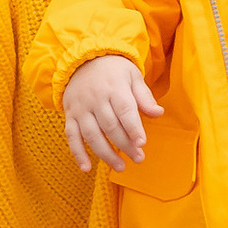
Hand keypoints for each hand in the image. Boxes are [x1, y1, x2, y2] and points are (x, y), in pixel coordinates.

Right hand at [64, 54, 159, 172]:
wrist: (82, 60)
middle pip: (110, 126)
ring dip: (105, 154)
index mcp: (114, 87)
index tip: (142, 143)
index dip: (133, 128)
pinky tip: (86, 168)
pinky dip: (77, 153)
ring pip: (91, 135)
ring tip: (120, 167)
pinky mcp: (70, 116)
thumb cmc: (114, 70)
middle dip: (125, 145)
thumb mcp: (132, 76)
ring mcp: (80, 109)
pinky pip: (71, 137)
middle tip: (138, 158)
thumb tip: (158, 113)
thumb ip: (144, 96)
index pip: (124, 110)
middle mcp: (95, 99)